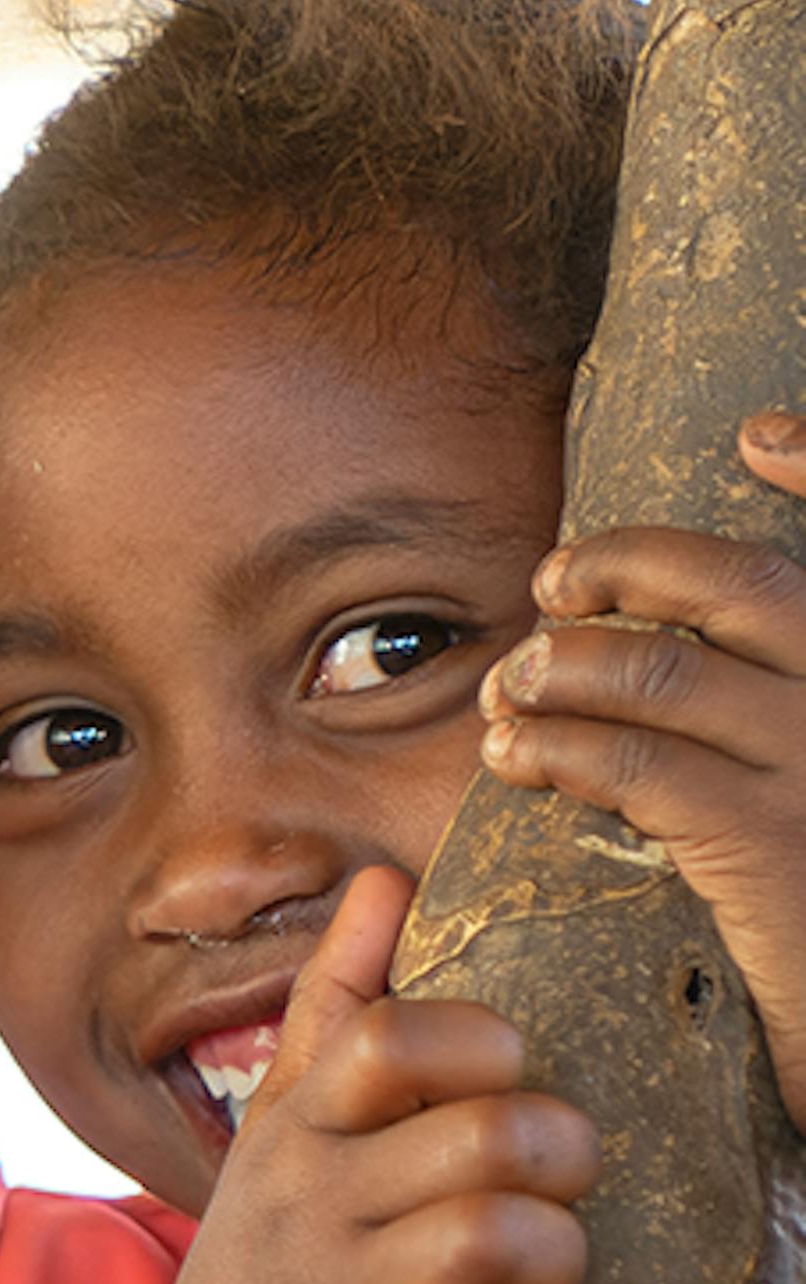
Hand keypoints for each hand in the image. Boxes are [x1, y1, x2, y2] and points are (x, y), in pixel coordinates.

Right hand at [124, 864, 595, 1283]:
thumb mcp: (274, 1147)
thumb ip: (328, 1015)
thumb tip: (385, 881)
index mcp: (291, 1142)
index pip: (385, 1042)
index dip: (480, 1044)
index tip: (507, 1076)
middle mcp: (304, 1217)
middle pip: (477, 1138)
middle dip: (558, 1152)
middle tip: (560, 1182)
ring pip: (491, 1241)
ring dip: (556, 1254)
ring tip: (548, 1270)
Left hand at [481, 412, 805, 1126]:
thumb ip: (774, 712)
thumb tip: (695, 653)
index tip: (759, 433)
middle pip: (747, 588)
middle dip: (636, 564)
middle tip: (553, 579)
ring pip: (670, 672)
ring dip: (567, 664)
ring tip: (510, 682)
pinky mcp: (772, 850)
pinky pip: (639, 768)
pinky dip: (559, 748)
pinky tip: (514, 754)